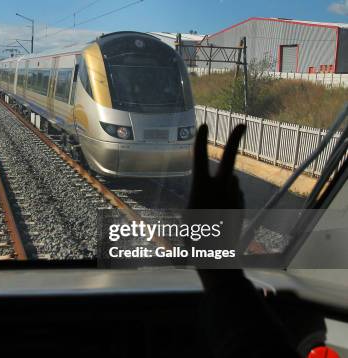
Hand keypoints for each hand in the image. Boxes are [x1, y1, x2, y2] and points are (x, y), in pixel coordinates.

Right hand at [185, 124, 245, 272]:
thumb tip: (226, 182)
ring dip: (223, 184)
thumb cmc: (195, 237)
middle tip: (242, 124)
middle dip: (235, 139)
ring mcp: (233, 197)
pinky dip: (228, 197)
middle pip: (229, 158)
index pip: (199, 158)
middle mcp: (220, 189)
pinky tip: (220, 213)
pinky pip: (234, 193)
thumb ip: (205, 193)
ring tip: (212, 207)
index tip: (203, 126)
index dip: (200, 140)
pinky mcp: (241, 205)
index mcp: (201, 189)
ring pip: (230, 180)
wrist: (216, 257)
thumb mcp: (191, 212)